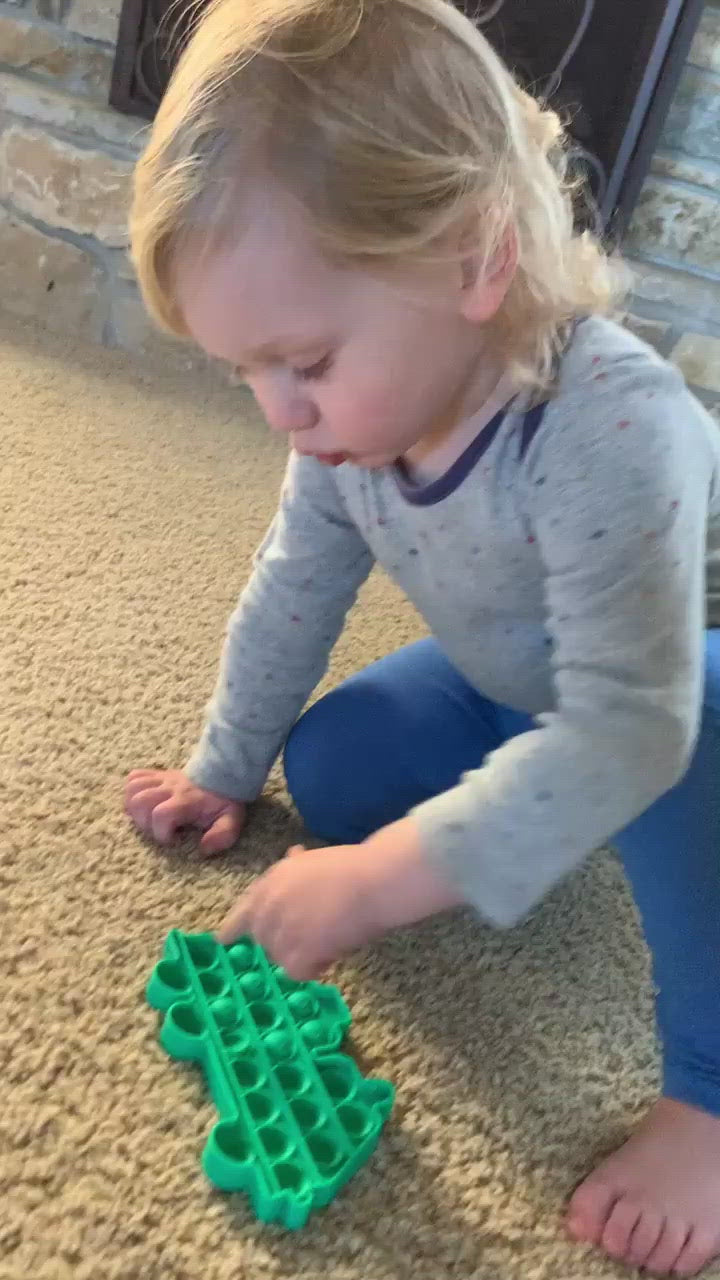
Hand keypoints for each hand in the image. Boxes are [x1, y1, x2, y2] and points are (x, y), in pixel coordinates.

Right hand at [124, 768, 245, 855]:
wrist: (222, 773)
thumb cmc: (223, 801)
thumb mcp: (231, 820)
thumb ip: (222, 835)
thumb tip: (204, 849)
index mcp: (186, 801)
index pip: (161, 814)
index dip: (161, 833)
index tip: (174, 840)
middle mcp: (170, 788)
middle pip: (140, 801)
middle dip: (144, 822)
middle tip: (158, 829)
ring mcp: (161, 779)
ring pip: (133, 788)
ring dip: (134, 808)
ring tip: (148, 818)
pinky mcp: (157, 775)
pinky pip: (134, 777)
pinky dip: (132, 792)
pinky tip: (143, 805)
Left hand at [216, 819, 461, 978]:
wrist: (373, 881)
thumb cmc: (351, 866)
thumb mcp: (315, 859)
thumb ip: (296, 864)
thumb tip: (292, 854)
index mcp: (270, 882)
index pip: (242, 912)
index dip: (235, 928)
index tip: (225, 941)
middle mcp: (268, 907)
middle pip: (261, 940)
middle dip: (281, 943)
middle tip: (310, 938)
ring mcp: (281, 931)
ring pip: (278, 958)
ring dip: (299, 956)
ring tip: (327, 944)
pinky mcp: (297, 953)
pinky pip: (295, 972)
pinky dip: (312, 969)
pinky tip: (330, 956)